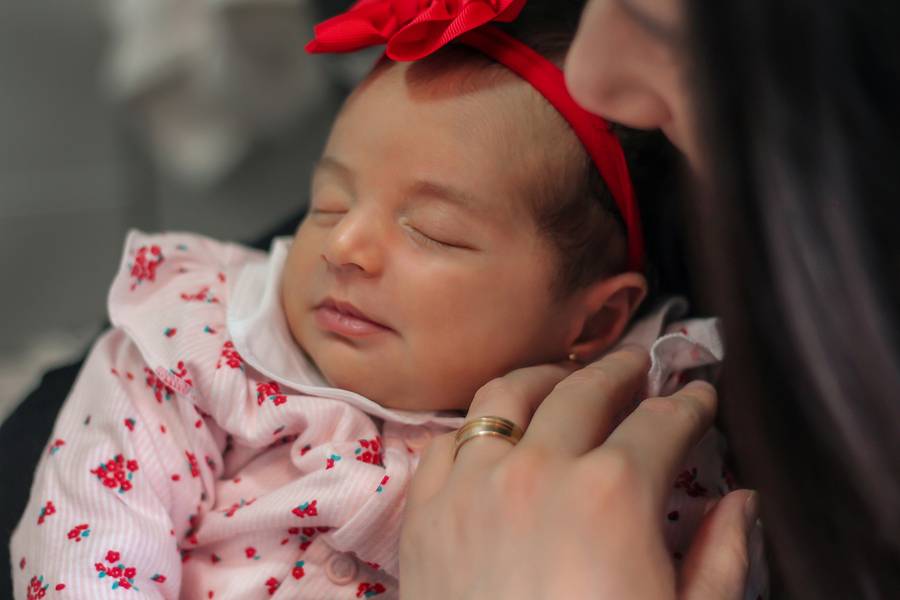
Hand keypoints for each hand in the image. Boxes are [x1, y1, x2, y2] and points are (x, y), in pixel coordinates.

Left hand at [400, 347, 757, 598]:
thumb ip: (720, 555)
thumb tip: (740, 499)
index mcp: (614, 492)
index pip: (662, 422)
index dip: (689, 403)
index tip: (699, 396)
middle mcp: (539, 467)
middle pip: (586, 390)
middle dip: (623, 370)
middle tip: (642, 365)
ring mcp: (473, 482)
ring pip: (508, 394)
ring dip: (546, 376)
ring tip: (567, 376)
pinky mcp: (426, 509)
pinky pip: (450, 439)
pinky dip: (479, 423)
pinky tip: (497, 428)